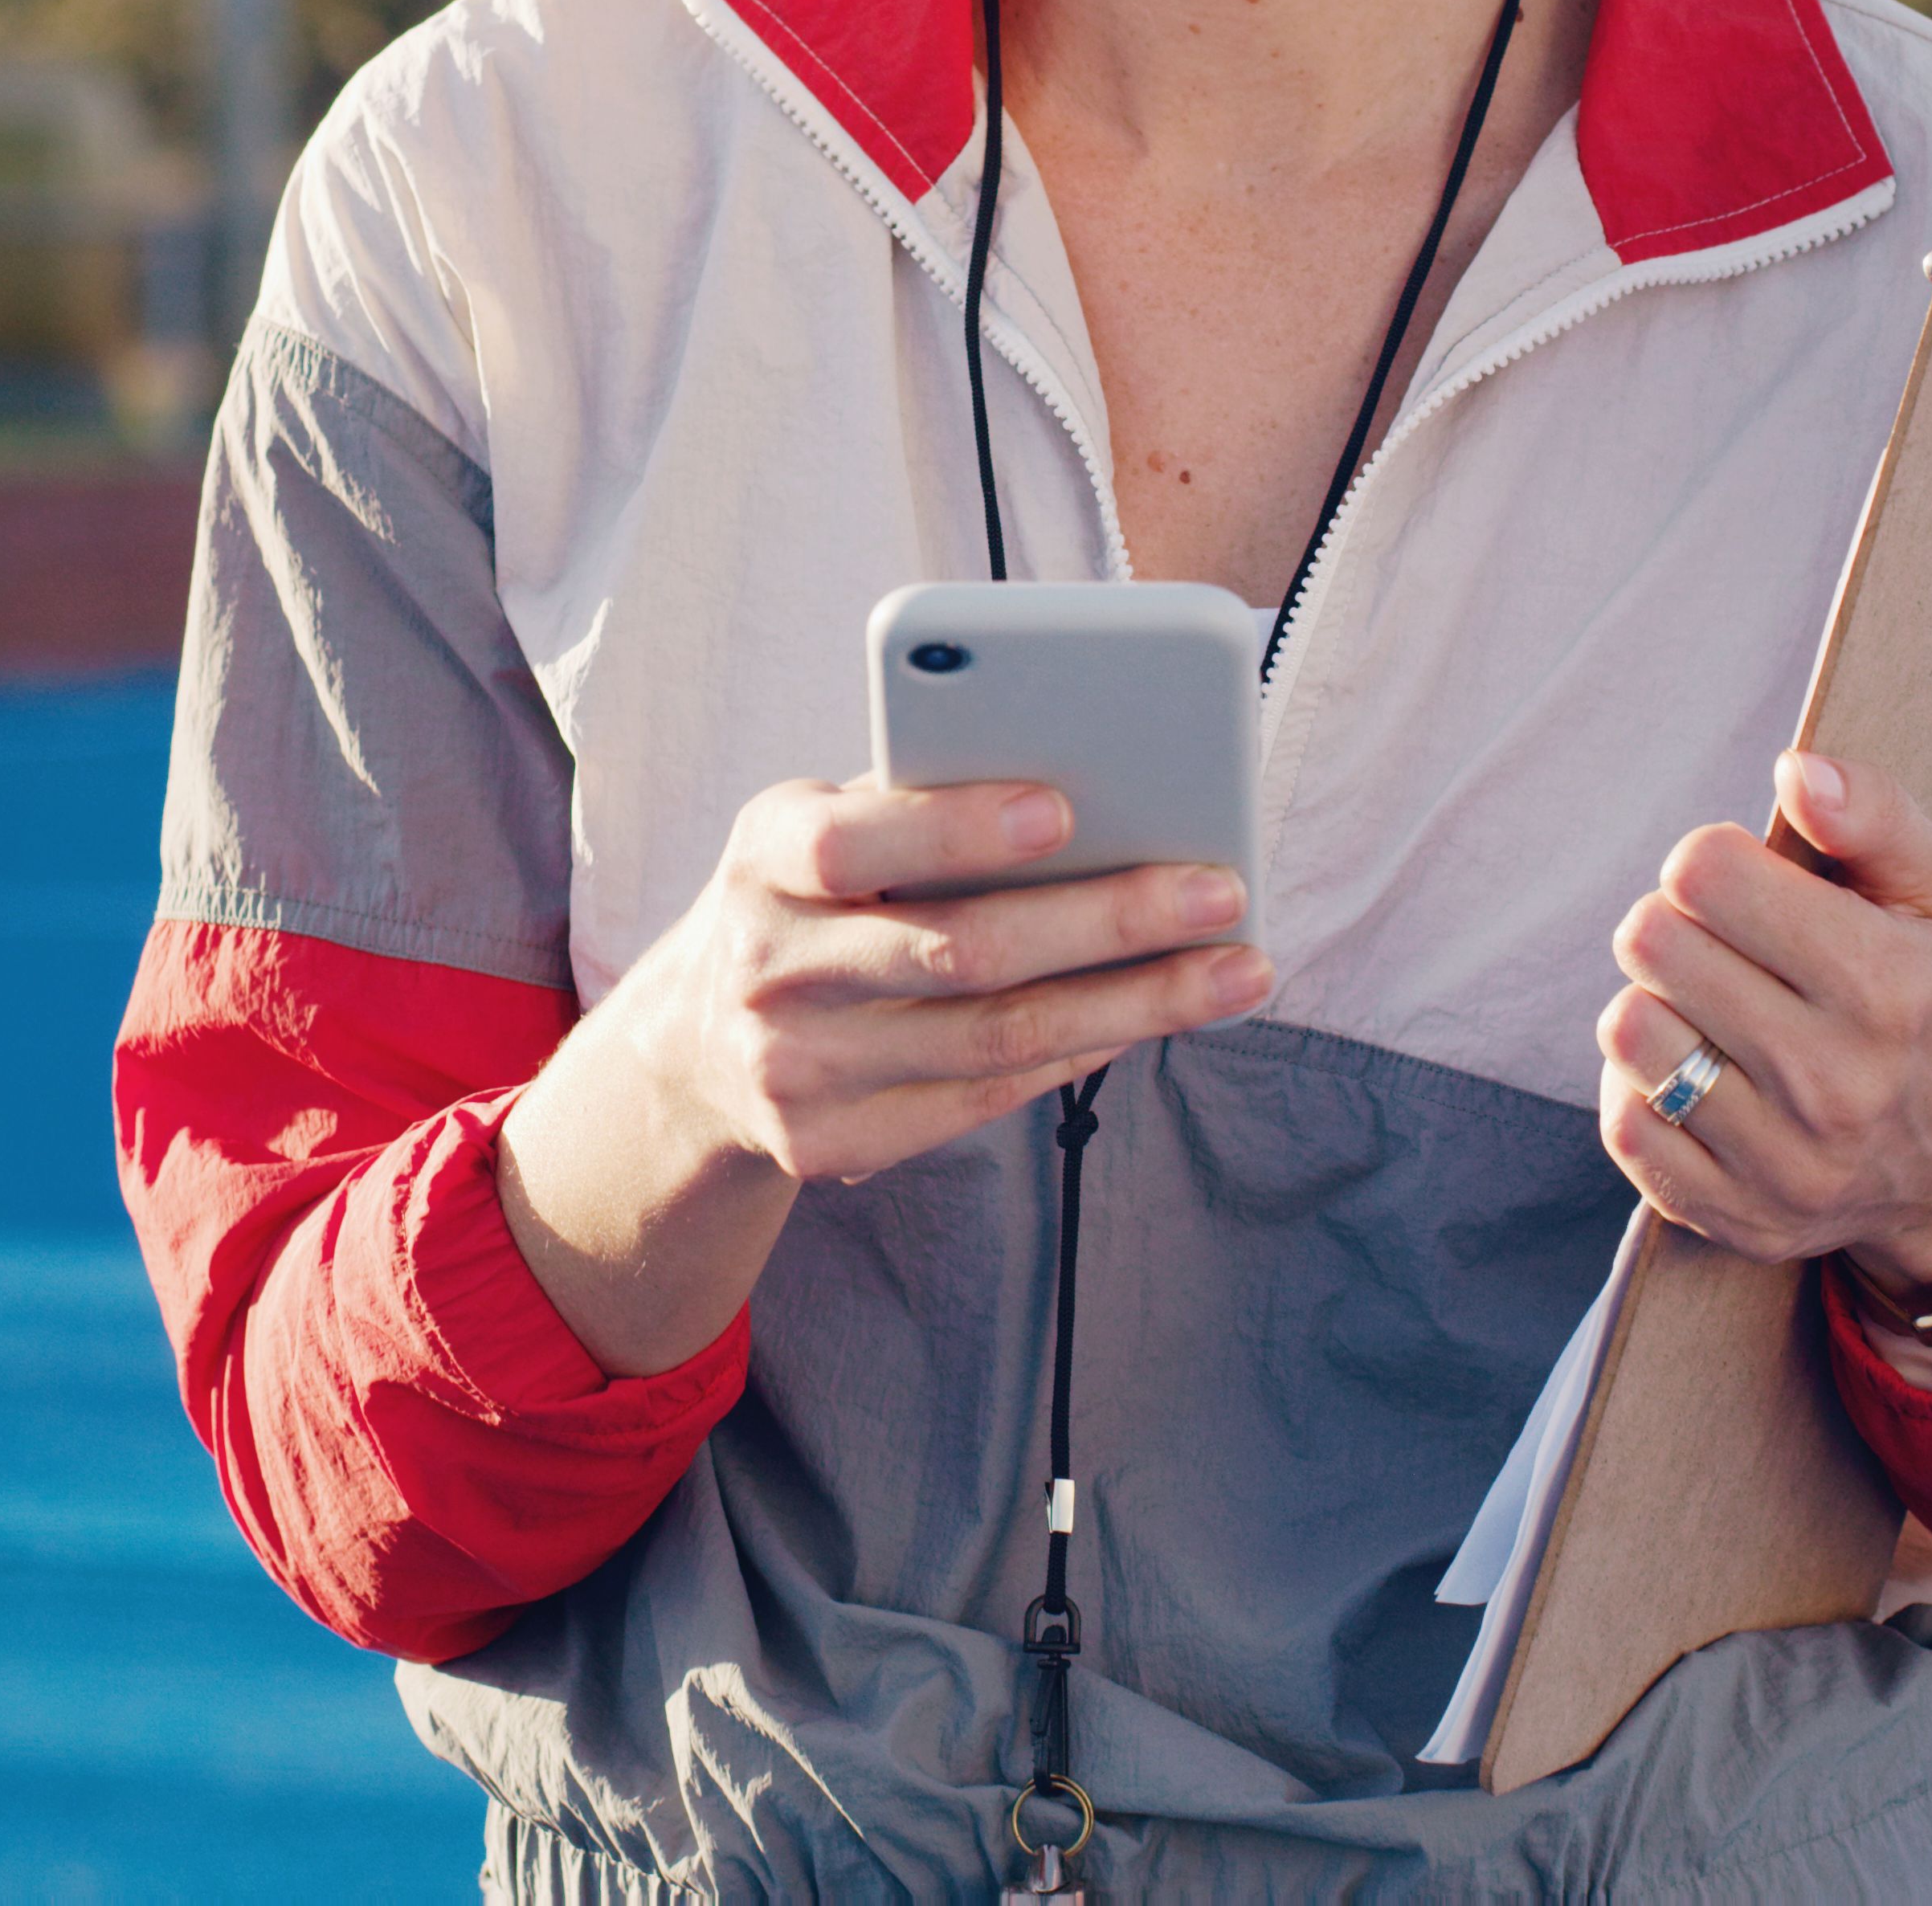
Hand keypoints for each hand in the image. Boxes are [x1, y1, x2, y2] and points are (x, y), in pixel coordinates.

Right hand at [582, 774, 1272, 1187]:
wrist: (694, 1044)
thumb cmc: (811, 897)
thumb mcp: (823, 828)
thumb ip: (921, 803)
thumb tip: (1100, 787)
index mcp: (765, 856)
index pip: (854, 841)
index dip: (955, 828)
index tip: (1065, 807)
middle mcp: (770, 966)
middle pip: (959, 951)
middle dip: (1105, 921)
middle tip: (1221, 889)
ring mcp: (795, 1068)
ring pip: (995, 1039)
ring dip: (1135, 1005)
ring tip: (1238, 970)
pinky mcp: (828, 1144)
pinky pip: (982, 1098)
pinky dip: (1081, 1057)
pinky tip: (1153, 1020)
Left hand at [1596, 751, 1931, 1293]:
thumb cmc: (1923, 995)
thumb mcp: (1928, 891)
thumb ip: (1871, 811)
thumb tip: (1796, 771)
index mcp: (1888, 986)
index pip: (1705, 875)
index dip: (1707, 863)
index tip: (1738, 886)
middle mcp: (1837, 1082)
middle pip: (1651, 942)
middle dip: (1671, 925)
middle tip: (1716, 947)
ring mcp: (1783, 1161)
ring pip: (1629, 1031)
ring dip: (1651, 1004)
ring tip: (1702, 1009)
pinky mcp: (1735, 1214)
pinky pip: (1625, 1124)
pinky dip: (1639, 1089)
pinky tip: (1691, 1076)